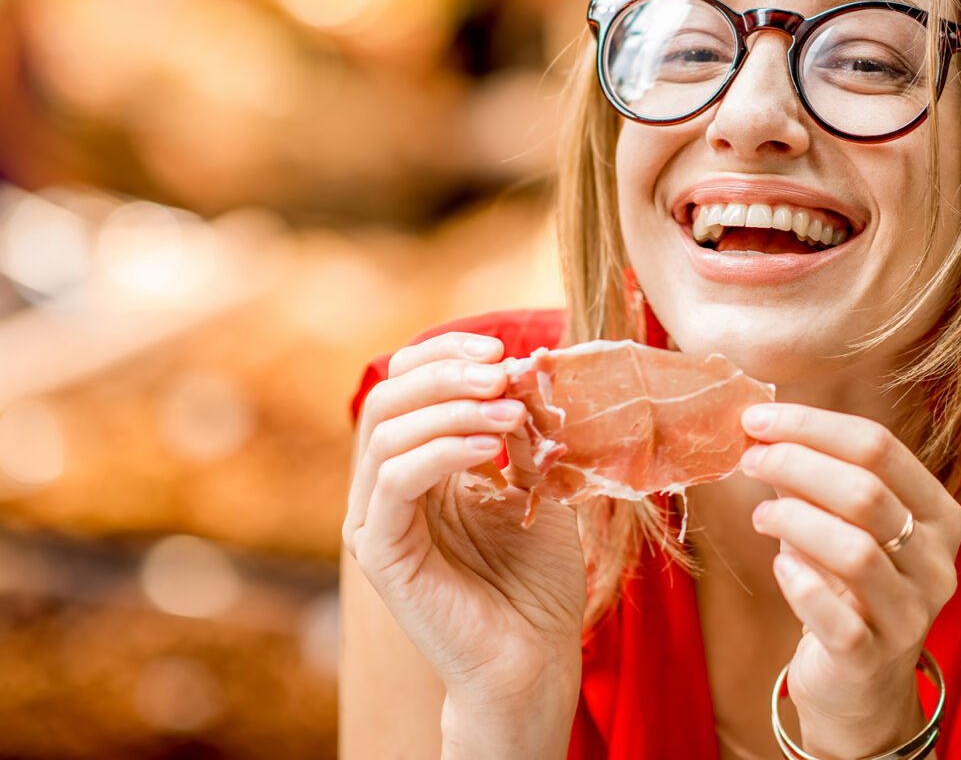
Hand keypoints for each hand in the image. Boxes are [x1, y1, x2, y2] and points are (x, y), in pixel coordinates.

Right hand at [343, 332, 586, 716]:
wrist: (536, 656)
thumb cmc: (537, 577)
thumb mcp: (538, 481)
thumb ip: (524, 428)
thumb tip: (524, 364)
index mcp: (418, 465)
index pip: (406, 383)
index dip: (447, 354)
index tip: (504, 348)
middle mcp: (386, 488)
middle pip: (388, 397)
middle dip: (448, 372)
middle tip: (504, 371)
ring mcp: (376, 520)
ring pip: (387, 433)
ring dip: (454, 408)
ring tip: (513, 412)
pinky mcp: (381, 553)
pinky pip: (395, 481)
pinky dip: (442, 451)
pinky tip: (493, 447)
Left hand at [739, 403, 960, 757]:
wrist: (859, 685)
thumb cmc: (847, 588)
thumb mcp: (845, 525)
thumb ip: (817, 477)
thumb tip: (762, 425)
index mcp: (939, 515)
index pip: (880, 446)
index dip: (813, 425)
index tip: (757, 417)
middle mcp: (937, 562)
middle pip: (866, 492)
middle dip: (797, 464)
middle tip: (750, 458)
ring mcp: (912, 615)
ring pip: (855, 551)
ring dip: (794, 519)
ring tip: (761, 514)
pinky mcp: (874, 659)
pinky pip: (837, 617)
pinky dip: (800, 583)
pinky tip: (780, 566)